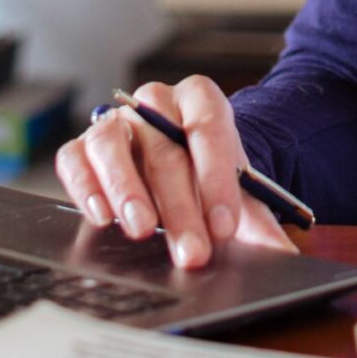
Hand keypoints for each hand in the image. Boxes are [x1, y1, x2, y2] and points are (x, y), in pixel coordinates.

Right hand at [54, 76, 296, 268]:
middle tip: (192, 252)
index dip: (217, 177)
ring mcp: (116, 121)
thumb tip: (282, 257)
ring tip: (140, 230)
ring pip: (111, 143)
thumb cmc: (207, 178)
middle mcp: (155, 102)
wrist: (181, 169)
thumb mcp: (238, 195)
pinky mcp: (83, 146)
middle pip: (164, 148)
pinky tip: (102, 216)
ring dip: (126, 189)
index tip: (226, 225)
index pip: (208, 127)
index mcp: (200, 99)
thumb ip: (260, 225)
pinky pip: (74, 158)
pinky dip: (85, 186)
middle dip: (180, 207)